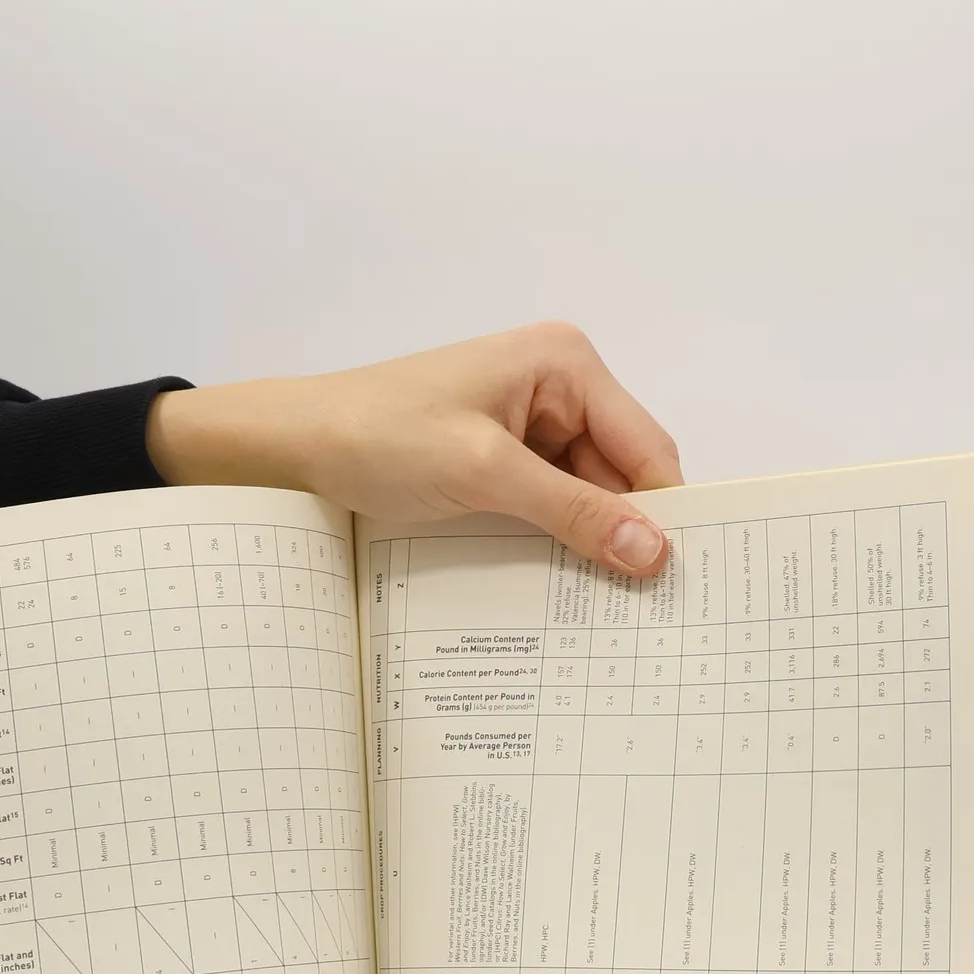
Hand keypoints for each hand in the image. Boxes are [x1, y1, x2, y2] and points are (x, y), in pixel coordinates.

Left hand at [145, 322, 682, 576]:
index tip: (678, 580)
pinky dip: (551, 540)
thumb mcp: (484, 474)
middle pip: (621, 474)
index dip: (664, 512)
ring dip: (585, 543)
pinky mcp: (501, 457)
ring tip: (596, 607)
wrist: (295, 445)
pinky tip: (552, 583)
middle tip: (641, 610)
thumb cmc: (379, 436)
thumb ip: (572, 511)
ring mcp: (529, 422)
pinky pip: (548, 503)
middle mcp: (558, 384)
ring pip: (586, 496)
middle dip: (624, 532)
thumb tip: (653, 552)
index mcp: (565, 363)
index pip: (646, 447)